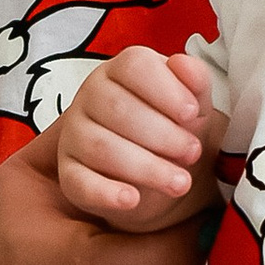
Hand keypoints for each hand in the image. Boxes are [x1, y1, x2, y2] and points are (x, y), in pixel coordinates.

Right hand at [54, 45, 219, 223]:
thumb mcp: (193, 104)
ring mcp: (75, 134)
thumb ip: (195, 81)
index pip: (134, 66)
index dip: (166, 89)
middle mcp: (91, 95)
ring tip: (180, 182)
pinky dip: (106, 193)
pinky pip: (79, 182)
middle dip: (162, 134)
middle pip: (117, 107)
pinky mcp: (70, 172)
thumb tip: (184, 64)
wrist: (162, 170)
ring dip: (146, 167)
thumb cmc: (175, 127)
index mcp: (121, 70)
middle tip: (192, 153)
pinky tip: (132, 199)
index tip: (192, 113)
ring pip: (101, 147)